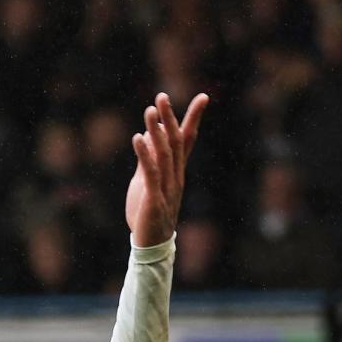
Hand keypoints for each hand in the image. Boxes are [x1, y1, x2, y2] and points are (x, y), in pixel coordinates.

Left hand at [125, 92, 208, 246]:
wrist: (151, 245)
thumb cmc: (148, 213)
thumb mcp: (146, 182)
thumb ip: (148, 158)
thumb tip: (151, 133)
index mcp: (176, 172)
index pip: (188, 141)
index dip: (193, 119)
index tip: (203, 97)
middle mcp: (176, 177)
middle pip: (176, 142)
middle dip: (171, 118)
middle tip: (163, 96)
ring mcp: (167, 188)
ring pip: (164, 155)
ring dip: (157, 131)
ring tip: (149, 110)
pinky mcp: (154, 200)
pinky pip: (151, 174)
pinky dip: (144, 155)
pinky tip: (138, 138)